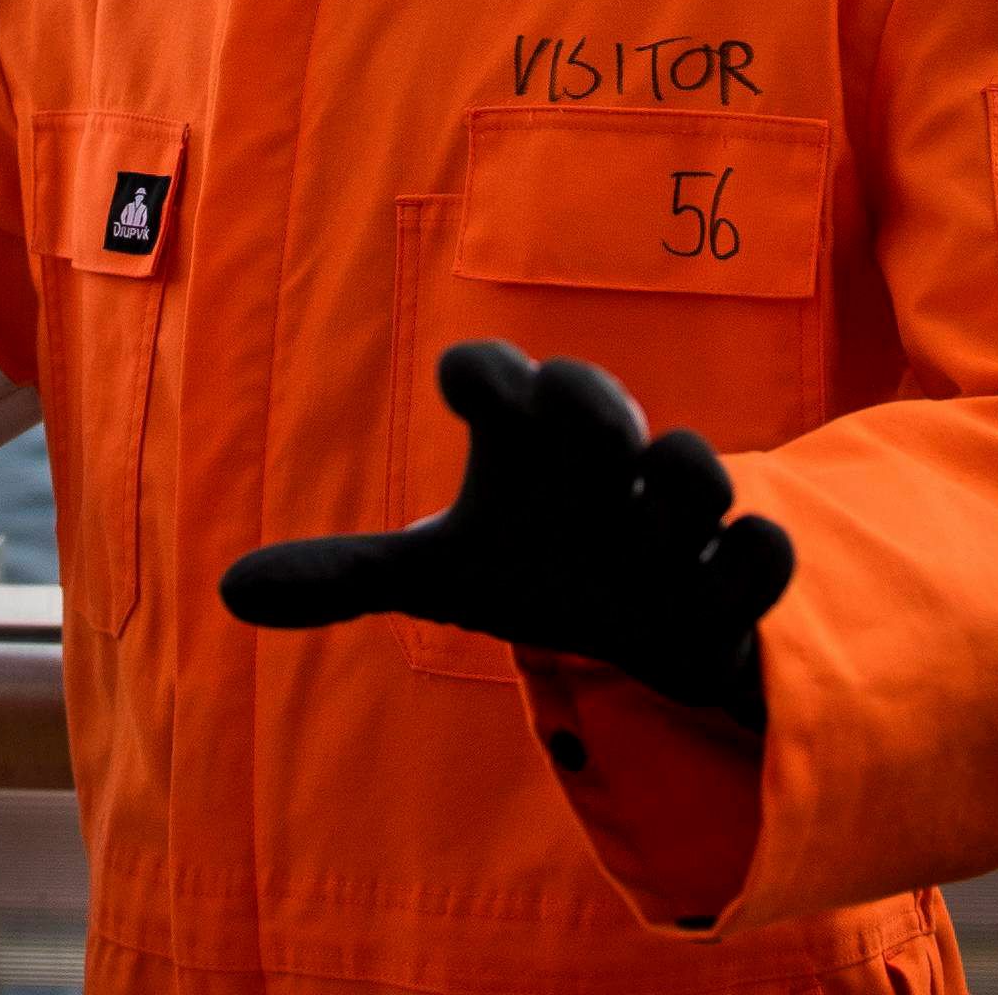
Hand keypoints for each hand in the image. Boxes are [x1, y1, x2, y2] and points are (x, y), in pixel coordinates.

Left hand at [218, 340, 792, 722]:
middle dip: (590, 403)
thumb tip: (229, 592)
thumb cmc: (532, 571)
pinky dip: (744, 572)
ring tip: (646, 541)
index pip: (493, 377)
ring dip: (675, 496)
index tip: (469, 396)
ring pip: (693, 463)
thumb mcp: (438, 578)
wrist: (643, 621)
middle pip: (592, 393)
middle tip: (588, 442)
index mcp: (523, 445)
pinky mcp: (737, 570)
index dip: (484, 377)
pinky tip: (710, 595)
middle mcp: (598, 459)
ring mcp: (672, 510)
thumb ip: (342, 575)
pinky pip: (768, 552)